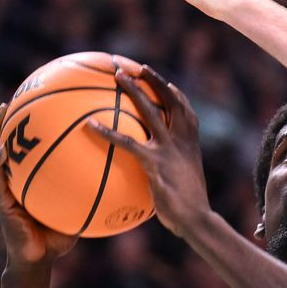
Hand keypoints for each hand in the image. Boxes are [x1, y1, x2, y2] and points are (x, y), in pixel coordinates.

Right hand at [0, 104, 78, 266]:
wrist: (39, 260)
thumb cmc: (59, 237)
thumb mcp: (79, 209)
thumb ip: (92, 192)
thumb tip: (122, 178)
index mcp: (33, 177)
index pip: (35, 146)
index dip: (37, 126)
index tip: (46, 102)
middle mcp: (18, 177)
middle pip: (14, 141)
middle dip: (14, 118)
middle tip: (21, 93)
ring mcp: (6, 187)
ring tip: (2, 110)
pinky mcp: (1, 199)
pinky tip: (0, 151)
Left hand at [87, 66, 210, 239]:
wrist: (196, 219)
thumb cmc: (189, 209)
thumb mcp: (183, 186)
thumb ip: (171, 174)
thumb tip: (156, 180)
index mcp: (191, 144)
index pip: (186, 112)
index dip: (176, 95)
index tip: (165, 83)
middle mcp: (181, 141)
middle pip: (170, 101)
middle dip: (154, 81)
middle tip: (136, 68)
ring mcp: (168, 150)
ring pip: (151, 111)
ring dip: (134, 90)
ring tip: (117, 76)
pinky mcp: (154, 163)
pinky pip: (127, 142)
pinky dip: (107, 132)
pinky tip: (89, 125)